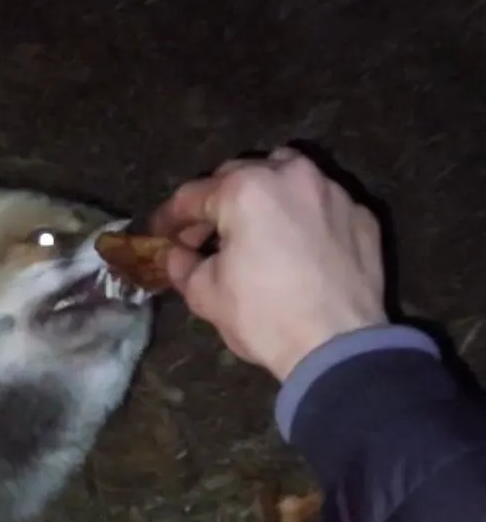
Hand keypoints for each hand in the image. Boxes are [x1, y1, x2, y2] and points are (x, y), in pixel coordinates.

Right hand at [149, 147, 388, 381]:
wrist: (339, 347)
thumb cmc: (264, 316)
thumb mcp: (205, 294)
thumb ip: (183, 264)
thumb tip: (177, 254)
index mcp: (245, 189)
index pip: (192, 196)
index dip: (169, 218)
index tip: (159, 235)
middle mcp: (291, 175)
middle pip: (239, 175)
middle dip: (217, 202)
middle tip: (203, 235)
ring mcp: (332, 191)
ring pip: (286, 175)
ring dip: (263, 194)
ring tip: (253, 228)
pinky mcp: (362, 214)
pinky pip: (320, 204)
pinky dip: (302, 217)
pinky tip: (296, 246)